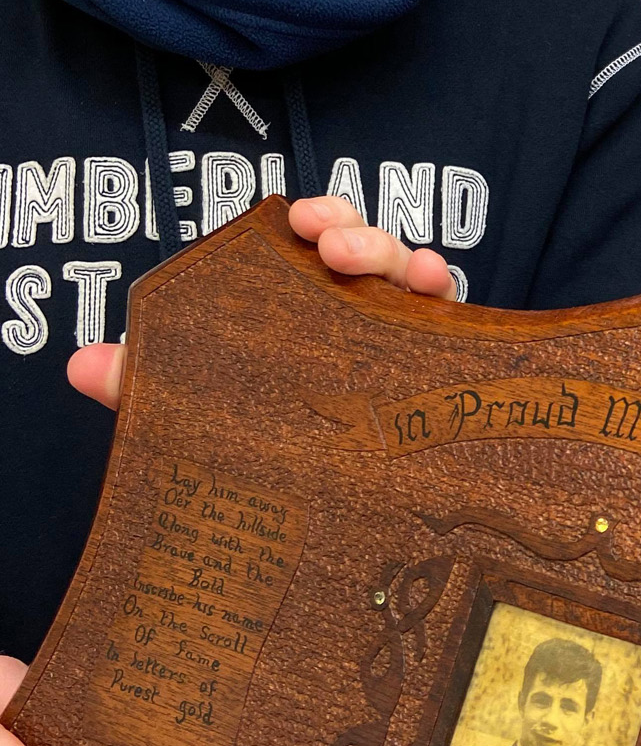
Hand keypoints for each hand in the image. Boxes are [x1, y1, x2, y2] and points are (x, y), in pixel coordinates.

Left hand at [67, 196, 456, 411]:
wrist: (329, 526)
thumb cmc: (270, 442)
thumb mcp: (206, 413)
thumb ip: (148, 385)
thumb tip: (81, 365)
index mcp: (312, 306)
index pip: (319, 246)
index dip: (319, 220)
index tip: (300, 219)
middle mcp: (364, 312)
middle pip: (370, 251)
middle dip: (357, 232)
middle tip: (331, 245)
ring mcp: (408, 339)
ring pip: (415, 278)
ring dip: (403, 258)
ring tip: (400, 269)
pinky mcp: (441, 371)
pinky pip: (453, 323)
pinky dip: (447, 293)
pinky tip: (436, 288)